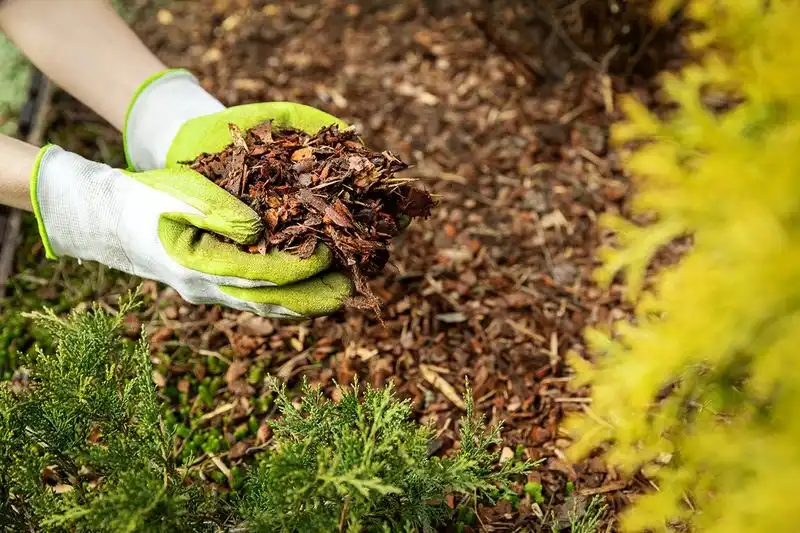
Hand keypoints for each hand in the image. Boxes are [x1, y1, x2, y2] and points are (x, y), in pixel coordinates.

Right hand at [31, 145, 349, 317]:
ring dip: (302, 303)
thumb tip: (259, 231)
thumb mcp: (180, 193)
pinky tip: (308, 292)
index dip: (298, 267)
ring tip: (338, 296)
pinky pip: (254, 300)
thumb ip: (219, 212)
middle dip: (311, 297)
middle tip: (350, 293)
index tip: (329, 253)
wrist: (111, 220)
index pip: (261, 273)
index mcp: (198, 264)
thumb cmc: (147, 197)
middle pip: (268, 300)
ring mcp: (208, 294)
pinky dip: (284, 298)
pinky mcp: (212, 290)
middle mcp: (205, 288)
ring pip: (263, 306)